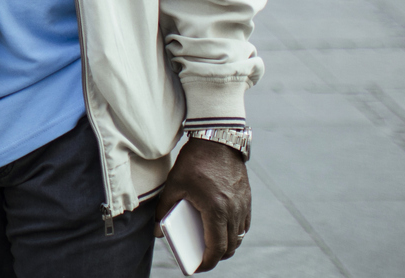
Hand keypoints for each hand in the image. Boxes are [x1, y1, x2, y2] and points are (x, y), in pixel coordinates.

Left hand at [152, 138, 250, 271]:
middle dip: (217, 256)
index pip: (216, 248)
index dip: (207, 262)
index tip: (197, 267)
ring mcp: (243, 205)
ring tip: (211, 245)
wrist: (217, 139)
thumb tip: (157, 230)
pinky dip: (235, 231)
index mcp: (215, 209)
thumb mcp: (174, 184)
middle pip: (230, 246)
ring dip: (227, 245)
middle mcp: (233, 210)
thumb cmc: (195, 162)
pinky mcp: (247, 198)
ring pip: (239, 236)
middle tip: (202, 257)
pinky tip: (223, 229)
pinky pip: (244, 224)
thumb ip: (164, 209)